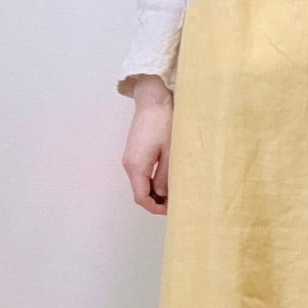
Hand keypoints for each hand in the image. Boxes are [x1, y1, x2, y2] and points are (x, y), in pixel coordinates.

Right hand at [122, 76, 173, 213]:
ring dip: (156, 190)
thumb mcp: (170, 152)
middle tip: (178, 201)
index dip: (155, 208)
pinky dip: (154, 179)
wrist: (153, 97)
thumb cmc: (163, 121)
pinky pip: (143, 171)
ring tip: (176, 189)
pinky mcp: (136, 150)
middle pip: (140, 191)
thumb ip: (166, 177)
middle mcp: (129, 163)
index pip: (141, 198)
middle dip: (157, 201)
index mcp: (136, 166)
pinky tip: (169, 176)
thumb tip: (163, 195)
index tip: (172, 210)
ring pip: (142, 182)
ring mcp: (131, 156)